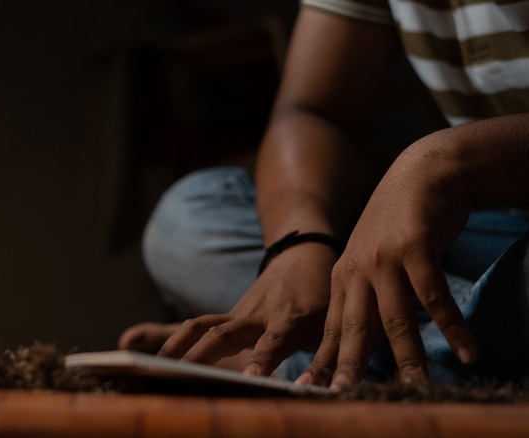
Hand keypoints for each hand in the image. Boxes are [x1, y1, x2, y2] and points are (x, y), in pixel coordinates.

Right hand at [157, 243, 338, 375]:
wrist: (301, 256)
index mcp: (290, 319)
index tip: (251, 377)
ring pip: (203, 326)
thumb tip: (332, 390)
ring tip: (158, 366)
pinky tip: (158, 359)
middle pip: (225, 334)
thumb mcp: (333, 327)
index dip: (263, 359)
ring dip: (179, 346)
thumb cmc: (321, 298)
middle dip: (202, 355)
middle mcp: (258, 314)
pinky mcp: (226, 316)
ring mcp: (237, 313)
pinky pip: (198, 326)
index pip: (273, 342)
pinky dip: (176, 340)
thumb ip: (328, 359)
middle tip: (181, 374)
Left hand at [297, 140, 478, 388]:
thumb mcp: (369, 261)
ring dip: (408, 356)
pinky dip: (453, 326)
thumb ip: (363, 299)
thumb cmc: (395, 227)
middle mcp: (357, 272)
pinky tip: (469, 352)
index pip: (331, 328)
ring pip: (395, 319)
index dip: (323, 360)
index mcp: (342, 278)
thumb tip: (364, 344)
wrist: (420, 175)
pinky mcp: (415, 249)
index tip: (310, 389)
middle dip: (347, 364)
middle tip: (342, 395)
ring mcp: (385, 260)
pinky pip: (435, 297)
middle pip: (353, 328)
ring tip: (416, 388)